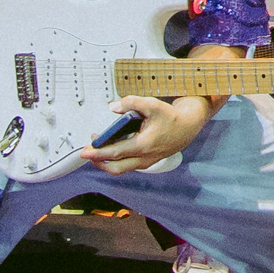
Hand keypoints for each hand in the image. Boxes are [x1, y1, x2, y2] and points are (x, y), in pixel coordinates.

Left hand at [79, 87, 215, 173]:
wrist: (188, 126)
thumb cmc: (171, 117)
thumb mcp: (152, 105)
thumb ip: (131, 103)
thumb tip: (113, 107)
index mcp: (143, 146)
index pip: (114, 153)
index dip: (97, 153)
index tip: (85, 152)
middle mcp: (143, 158)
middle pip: (114, 168)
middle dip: (98, 162)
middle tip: (88, 154)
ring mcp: (146, 162)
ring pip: (121, 169)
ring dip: (107, 162)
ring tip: (99, 150)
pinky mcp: (148, 161)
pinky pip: (128, 165)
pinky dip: (117, 160)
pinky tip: (113, 149)